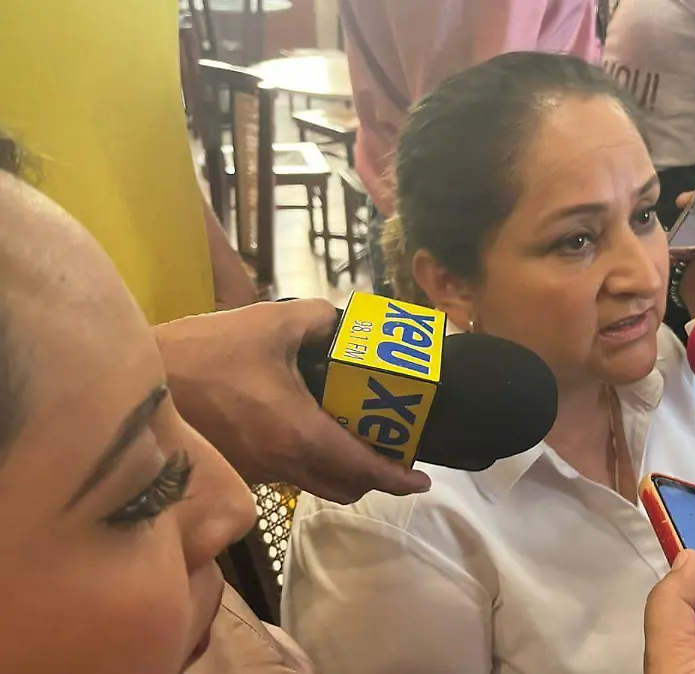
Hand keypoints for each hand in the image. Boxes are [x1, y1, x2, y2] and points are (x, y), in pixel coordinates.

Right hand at [156, 299, 431, 503]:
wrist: (139, 384)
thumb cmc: (205, 353)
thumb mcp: (271, 322)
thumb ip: (317, 319)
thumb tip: (339, 321)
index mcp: (300, 435)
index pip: (362, 469)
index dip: (397, 478)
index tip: (422, 481)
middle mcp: (283, 464)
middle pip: (344, 487)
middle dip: (375, 475)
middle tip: (393, 449)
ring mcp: (258, 472)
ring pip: (317, 485)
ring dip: (343, 471)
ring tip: (357, 437)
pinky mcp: (237, 467)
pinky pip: (289, 475)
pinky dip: (312, 463)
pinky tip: (312, 427)